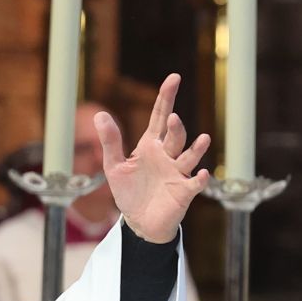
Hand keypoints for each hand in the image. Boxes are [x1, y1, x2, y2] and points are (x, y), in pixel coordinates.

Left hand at [97, 73, 211, 243]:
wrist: (139, 222)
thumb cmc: (129, 192)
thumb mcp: (114, 166)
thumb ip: (110, 141)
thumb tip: (99, 113)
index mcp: (150, 146)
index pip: (159, 116)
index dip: (166, 97)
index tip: (174, 77)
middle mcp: (167, 156)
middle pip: (175, 136)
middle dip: (175, 128)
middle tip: (172, 118)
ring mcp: (177, 173)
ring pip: (189, 156)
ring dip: (195, 148)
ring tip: (201, 138)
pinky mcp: (183, 192)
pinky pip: (194, 184)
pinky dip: (200, 179)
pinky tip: (202, 174)